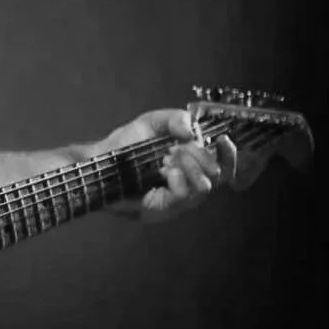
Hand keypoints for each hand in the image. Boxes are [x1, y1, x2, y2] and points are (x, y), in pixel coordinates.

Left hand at [103, 109, 239, 222]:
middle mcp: (187, 184)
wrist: (99, 160)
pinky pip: (183, 197)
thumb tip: (192, 131)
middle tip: (178, 148)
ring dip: (190, 167)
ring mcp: (176, 200)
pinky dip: (179, 180)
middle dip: (202, 157)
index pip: (223, 166)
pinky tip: (166, 171)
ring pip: (203, 187)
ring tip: (168, 159)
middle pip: (217, 176)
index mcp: (190, 164)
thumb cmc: (125, 144)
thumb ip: (174, 119)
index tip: (223, 140)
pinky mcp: (162, 209)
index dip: (230, 155)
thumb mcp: (152, 123)